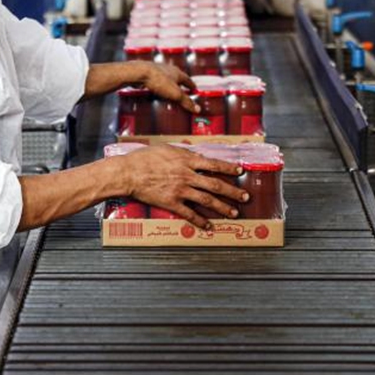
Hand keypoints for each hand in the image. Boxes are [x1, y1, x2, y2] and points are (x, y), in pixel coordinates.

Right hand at [114, 145, 249, 228]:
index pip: (213, 164)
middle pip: (216, 184)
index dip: (228, 168)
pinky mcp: (172, 202)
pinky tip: (208, 225)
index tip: (240, 171)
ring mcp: (180, 190)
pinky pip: (189, 213)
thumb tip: (195, 155)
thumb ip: (183, 152)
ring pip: (207, 200)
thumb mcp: (167, 149)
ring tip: (234, 212)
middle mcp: (187, 175)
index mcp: (187, 160)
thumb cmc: (144, 157)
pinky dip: (200, 220)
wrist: (129, 173)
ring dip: (222, 207)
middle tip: (245, 197)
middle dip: (233, 191)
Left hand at [136, 62, 199, 113]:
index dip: (191, 85)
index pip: (188, 79)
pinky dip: (159, 86)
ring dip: (169, 85)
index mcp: (177, 73)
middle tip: (183, 91)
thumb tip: (197, 109)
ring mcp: (158, 71)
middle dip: (180, 85)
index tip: (194, 89)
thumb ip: (186, 101)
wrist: (139, 73)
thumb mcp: (175, 94)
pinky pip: (156, 81)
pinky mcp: (148, 74)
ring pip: (166, 78)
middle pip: (177, 78)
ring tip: (170, 93)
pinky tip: (157, 91)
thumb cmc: (158, 80)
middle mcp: (168, 70)